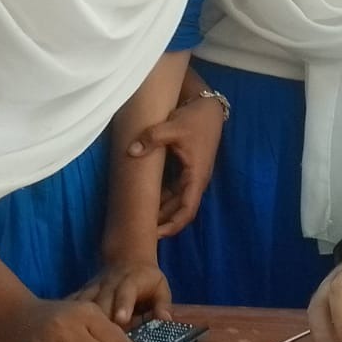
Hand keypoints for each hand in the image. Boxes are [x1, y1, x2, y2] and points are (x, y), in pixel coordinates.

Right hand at [75, 260, 171, 325]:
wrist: (126, 258)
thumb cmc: (146, 279)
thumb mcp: (161, 288)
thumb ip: (163, 305)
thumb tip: (165, 320)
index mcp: (130, 281)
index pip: (126, 292)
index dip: (123, 305)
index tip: (121, 319)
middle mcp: (108, 284)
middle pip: (101, 303)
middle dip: (101, 323)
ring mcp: (92, 289)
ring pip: (84, 307)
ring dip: (82, 325)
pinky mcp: (81, 295)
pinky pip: (71, 307)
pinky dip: (67, 321)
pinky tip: (61, 337)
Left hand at [127, 92, 224, 236]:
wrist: (209, 106)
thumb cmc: (195, 119)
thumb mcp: (173, 127)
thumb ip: (151, 138)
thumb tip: (131, 151)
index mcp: (196, 177)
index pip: (186, 211)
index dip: (172, 225)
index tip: (155, 234)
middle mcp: (196, 180)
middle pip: (180, 210)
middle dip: (162, 221)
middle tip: (140, 229)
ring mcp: (192, 176)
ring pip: (176, 201)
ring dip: (162, 210)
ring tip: (141, 217)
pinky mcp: (187, 169)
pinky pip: (174, 189)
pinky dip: (162, 197)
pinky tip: (146, 197)